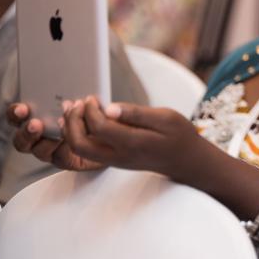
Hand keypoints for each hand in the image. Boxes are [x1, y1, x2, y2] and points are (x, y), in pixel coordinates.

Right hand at [7, 103, 105, 171]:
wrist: (112, 132)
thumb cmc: (94, 110)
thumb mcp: (84, 97)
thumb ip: (76, 94)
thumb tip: (76, 89)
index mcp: (37, 115)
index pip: (16, 115)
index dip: (15, 112)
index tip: (22, 108)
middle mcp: (39, 134)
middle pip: (21, 138)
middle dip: (26, 131)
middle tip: (36, 124)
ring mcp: (50, 149)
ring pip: (37, 150)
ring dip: (45, 142)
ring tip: (58, 134)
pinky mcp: (65, 160)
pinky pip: (59, 157)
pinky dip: (64, 149)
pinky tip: (71, 141)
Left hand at [65, 98, 258, 226]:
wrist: (187, 161)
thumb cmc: (179, 135)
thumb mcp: (165, 117)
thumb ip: (136, 113)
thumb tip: (109, 108)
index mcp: (134, 143)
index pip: (100, 127)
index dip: (90, 110)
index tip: (93, 97)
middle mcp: (120, 156)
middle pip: (80, 144)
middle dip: (72, 122)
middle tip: (75, 103)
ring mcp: (115, 161)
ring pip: (80, 150)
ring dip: (71, 129)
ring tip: (71, 109)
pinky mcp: (114, 160)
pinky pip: (88, 151)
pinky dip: (78, 135)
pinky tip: (80, 121)